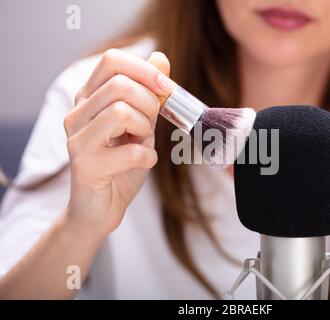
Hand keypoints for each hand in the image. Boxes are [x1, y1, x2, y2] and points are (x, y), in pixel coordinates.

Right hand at [63, 49, 171, 239]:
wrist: (100, 208)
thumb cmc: (122, 164)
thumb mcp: (141, 124)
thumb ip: (148, 94)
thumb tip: (161, 57)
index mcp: (89, 98)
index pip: (112, 61)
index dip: (145, 69)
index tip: (165, 87)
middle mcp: (77, 114)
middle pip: (119, 85)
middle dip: (149, 104)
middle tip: (150, 125)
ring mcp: (77, 140)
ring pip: (120, 112)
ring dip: (145, 128)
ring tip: (143, 142)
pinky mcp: (85, 166)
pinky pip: (129, 151)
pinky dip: (147, 157)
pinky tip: (143, 162)